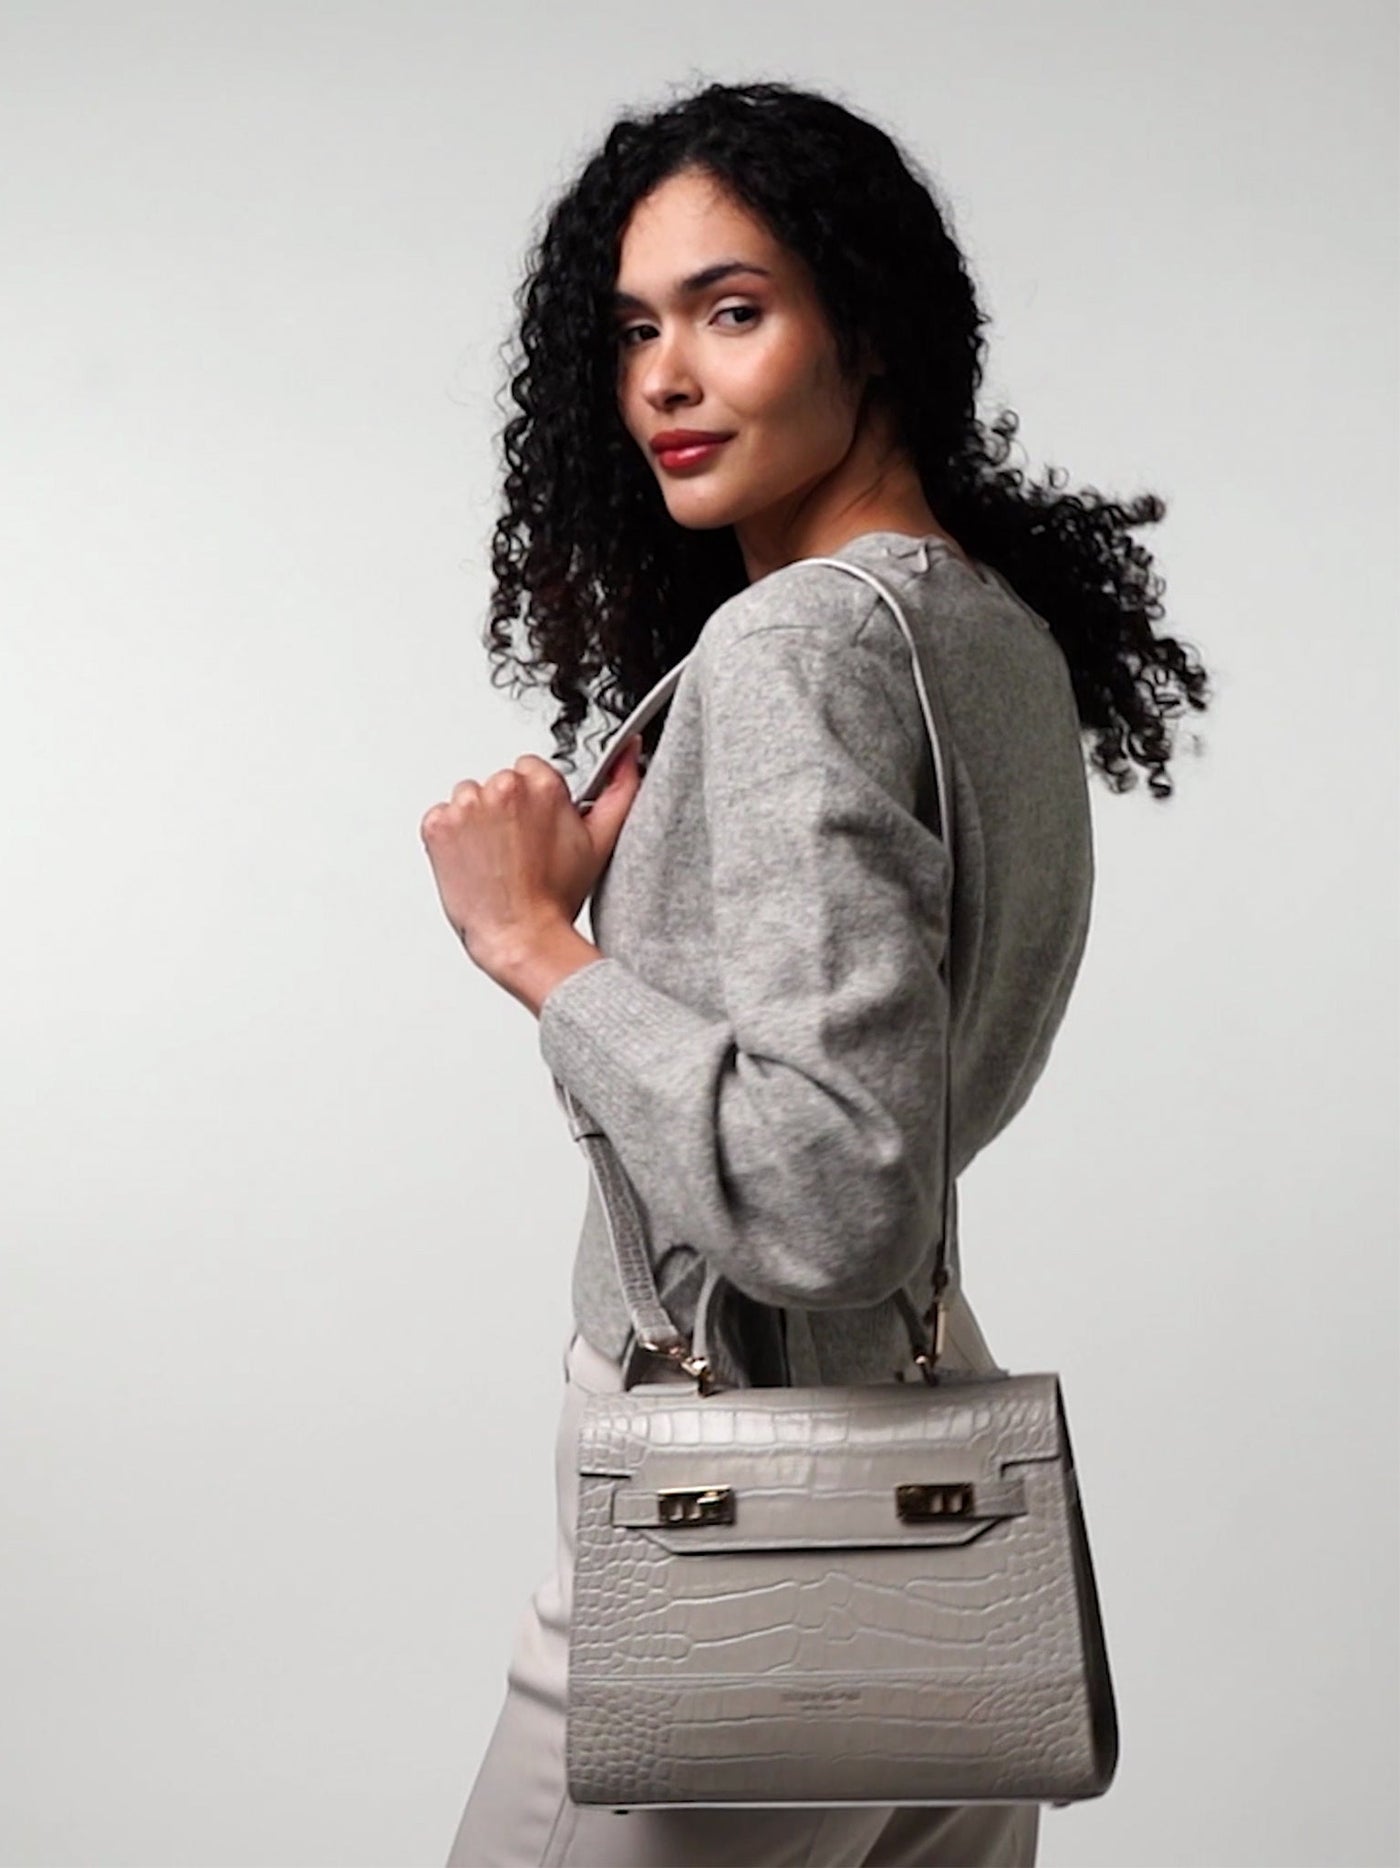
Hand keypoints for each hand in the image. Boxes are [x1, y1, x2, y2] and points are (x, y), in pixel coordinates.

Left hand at [419, 735, 644, 977]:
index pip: (530, 770)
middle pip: (499, 784)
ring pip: (468, 798)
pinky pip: (440, 818)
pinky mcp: (437, 825)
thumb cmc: (556, 895)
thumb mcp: (601, 839)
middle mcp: (503, 787)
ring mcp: (466, 806)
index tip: (536, 830)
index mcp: (543, 783)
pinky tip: (473, 861)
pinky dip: (450, 838)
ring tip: (495, 857)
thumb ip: (622, 786)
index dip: (533, 804)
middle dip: (505, 810)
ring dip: (476, 822)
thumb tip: (630, 750)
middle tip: (518, 850)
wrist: (519, 935)